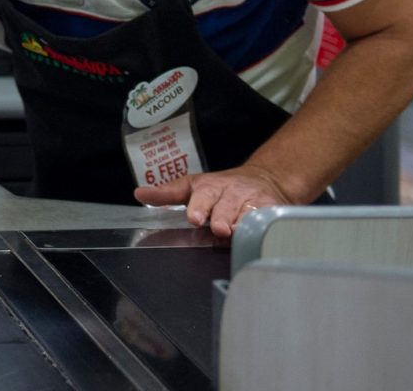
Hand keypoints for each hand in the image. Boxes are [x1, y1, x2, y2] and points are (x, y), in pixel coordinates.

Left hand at [135, 164, 297, 237]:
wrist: (265, 179)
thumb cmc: (222, 188)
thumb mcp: (193, 186)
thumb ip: (167, 193)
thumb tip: (139, 194)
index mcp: (209, 186)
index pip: (202, 195)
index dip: (198, 206)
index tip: (194, 218)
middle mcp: (231, 192)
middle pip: (225, 205)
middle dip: (221, 216)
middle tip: (218, 228)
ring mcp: (253, 200)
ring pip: (248, 212)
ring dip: (242, 222)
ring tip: (235, 231)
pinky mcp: (273, 208)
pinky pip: (269, 217)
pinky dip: (265, 225)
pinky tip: (261, 232)